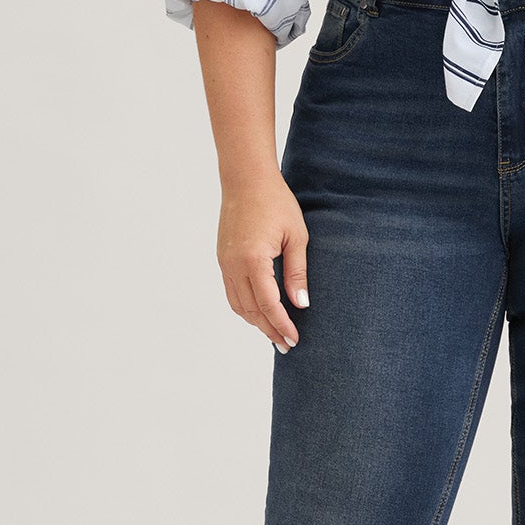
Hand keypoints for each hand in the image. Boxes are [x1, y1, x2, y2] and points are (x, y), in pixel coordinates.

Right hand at [216, 176, 310, 352]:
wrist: (246, 179)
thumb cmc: (276, 202)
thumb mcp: (296, 237)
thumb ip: (297, 273)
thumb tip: (301, 304)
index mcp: (254, 260)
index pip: (268, 304)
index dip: (282, 324)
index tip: (294, 339)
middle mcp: (234, 265)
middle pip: (251, 310)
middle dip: (269, 330)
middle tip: (287, 345)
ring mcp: (225, 262)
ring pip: (238, 304)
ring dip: (256, 322)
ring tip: (274, 333)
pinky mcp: (223, 258)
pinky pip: (232, 292)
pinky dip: (245, 307)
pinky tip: (259, 312)